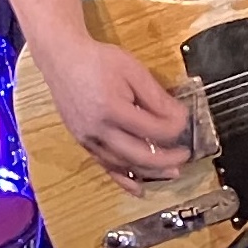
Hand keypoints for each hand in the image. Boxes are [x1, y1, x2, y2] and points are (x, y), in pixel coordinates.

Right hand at [42, 34, 197, 192]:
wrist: (62, 60)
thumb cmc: (98, 60)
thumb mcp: (133, 71)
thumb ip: (156, 98)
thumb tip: (179, 118)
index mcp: (112, 109)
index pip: (152, 130)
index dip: (174, 128)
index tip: (185, 121)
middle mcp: (98, 130)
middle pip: (139, 156)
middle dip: (167, 159)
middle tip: (184, 155)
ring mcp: (88, 140)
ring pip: (123, 166)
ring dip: (150, 173)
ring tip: (171, 172)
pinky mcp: (83, 143)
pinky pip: (106, 167)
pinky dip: (124, 179)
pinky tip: (139, 188)